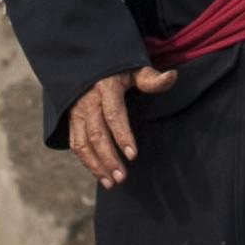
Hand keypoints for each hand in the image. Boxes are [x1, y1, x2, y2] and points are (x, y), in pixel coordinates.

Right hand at [66, 65, 178, 186]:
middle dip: (108, 158)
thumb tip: (173, 76)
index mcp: (105, 87)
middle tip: (122, 177)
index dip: (122, 135)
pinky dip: (86, 161)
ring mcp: (76, 111)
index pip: (114, 114)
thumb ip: (152, 78)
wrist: (85, 61)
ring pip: (82, 142)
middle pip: (96, 133)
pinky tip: (100, 175)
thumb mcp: (134, 68)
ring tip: (111, 183)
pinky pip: (76, 143)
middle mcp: (88, 100)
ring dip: (95, 165)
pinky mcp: (71, 119)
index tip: (133, 155)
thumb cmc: (117, 67)